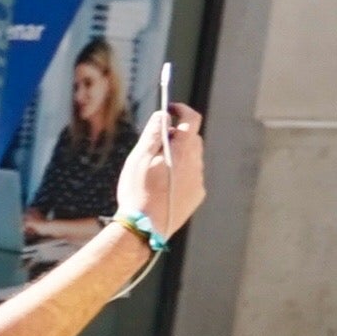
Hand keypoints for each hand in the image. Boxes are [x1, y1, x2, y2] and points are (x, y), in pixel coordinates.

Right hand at [121, 107, 207, 240]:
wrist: (145, 227)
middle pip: (192, 139)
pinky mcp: (197, 195)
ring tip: (156, 170)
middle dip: (177, 136)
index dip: (182, 110)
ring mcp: (198, 180)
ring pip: (192, 158)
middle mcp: (196, 163)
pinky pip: (192, 176)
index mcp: (182, 151)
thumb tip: (163, 115)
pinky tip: (163, 185)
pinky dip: (180, 174)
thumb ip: (153, 134)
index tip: (171, 109)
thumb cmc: (138, 191)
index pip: (192, 120)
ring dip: (178, 156)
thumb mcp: (139, 158)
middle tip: (156, 144)